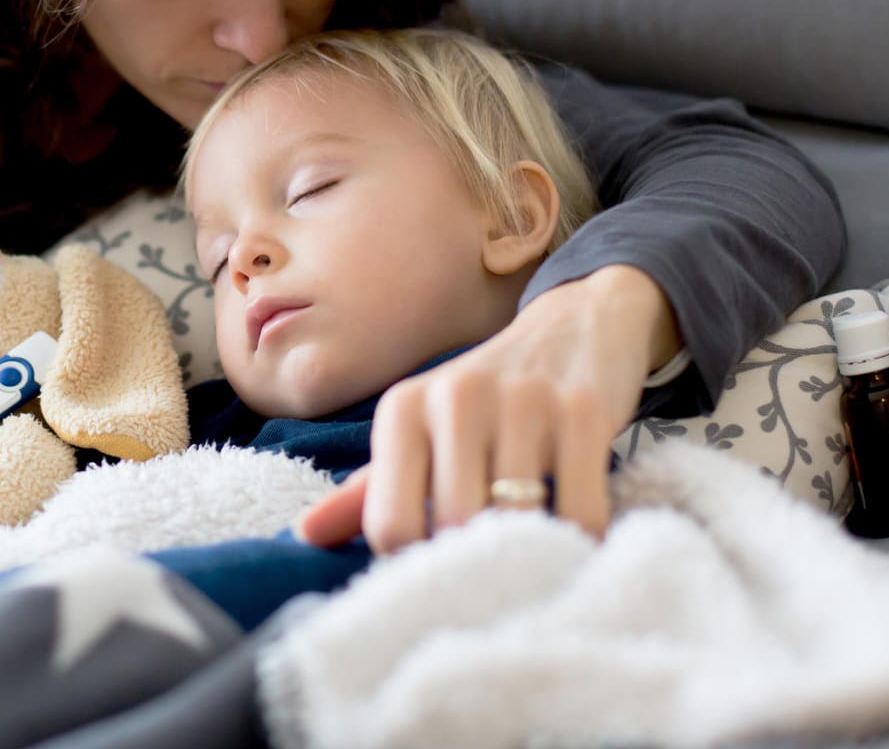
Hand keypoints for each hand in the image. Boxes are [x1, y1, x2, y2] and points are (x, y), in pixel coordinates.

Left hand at [297, 265, 678, 552]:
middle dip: (477, 559)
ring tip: (535, 544)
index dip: (416, 560)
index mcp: (403, 409)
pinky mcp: (583, 410)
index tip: (441, 560)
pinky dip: (582, 535)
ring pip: (517, 520)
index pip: (389, 524)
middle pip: (453, 527)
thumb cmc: (484, 398)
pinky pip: (580, 509)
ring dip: (530, 548)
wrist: (575, 326)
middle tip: (496, 561)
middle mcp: (455, 397)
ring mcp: (522, 400)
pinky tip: (577, 527)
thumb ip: (368, 487)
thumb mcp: (421, 430)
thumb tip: (305, 534)